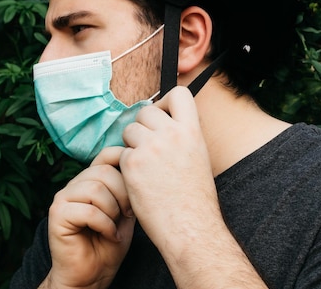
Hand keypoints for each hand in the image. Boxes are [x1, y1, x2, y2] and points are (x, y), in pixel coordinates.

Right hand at [44, 147, 135, 288]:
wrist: (92, 275)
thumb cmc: (110, 243)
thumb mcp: (127, 210)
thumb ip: (129, 187)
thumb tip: (143, 163)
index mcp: (90, 179)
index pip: (107, 154)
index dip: (125, 163)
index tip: (138, 187)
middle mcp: (74, 184)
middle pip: (104, 172)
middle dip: (123, 195)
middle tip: (127, 215)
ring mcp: (63, 198)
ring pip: (96, 189)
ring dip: (113, 211)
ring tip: (115, 226)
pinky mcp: (57, 215)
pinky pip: (88, 211)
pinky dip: (105, 225)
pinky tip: (109, 235)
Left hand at [119, 86, 220, 251]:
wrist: (189, 226)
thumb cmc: (195, 198)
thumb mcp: (198, 156)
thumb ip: (182, 135)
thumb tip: (166, 121)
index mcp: (192, 131)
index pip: (179, 94)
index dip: (166, 102)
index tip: (163, 116)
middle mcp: (171, 134)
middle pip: (146, 111)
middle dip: (143, 126)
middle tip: (148, 147)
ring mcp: (150, 147)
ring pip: (129, 130)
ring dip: (132, 144)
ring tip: (145, 166)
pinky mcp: (132, 163)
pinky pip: (122, 153)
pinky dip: (127, 166)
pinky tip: (139, 182)